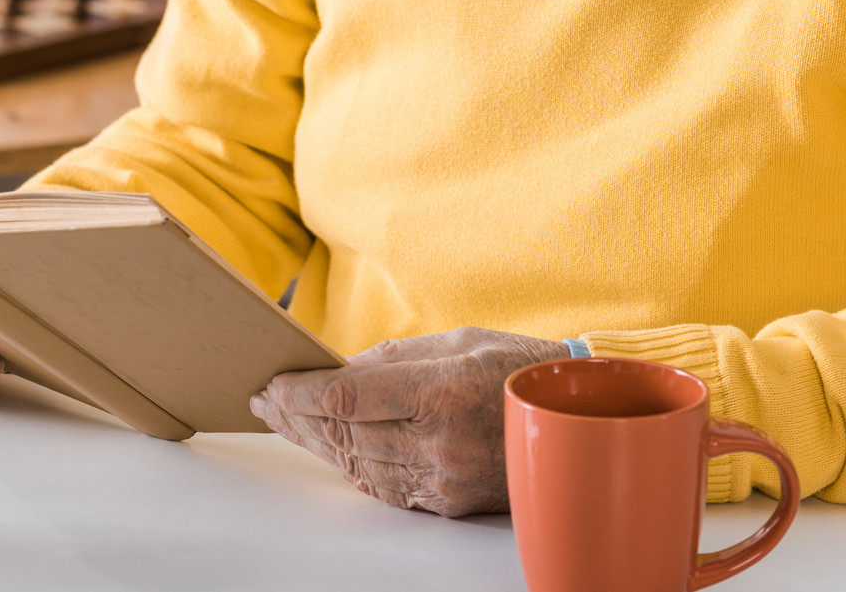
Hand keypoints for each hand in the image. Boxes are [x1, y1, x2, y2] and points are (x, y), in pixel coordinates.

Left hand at [251, 328, 568, 516]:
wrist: (579, 420)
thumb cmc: (519, 369)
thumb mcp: (455, 342)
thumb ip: (390, 358)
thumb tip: (334, 370)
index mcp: (441, 391)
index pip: (345, 398)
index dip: (299, 394)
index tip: (270, 384)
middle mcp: (440, 442)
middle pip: (343, 434)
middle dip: (296, 418)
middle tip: (266, 403)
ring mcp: (445, 478)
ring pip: (357, 464)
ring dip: (315, 444)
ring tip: (286, 423)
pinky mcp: (450, 502)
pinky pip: (384, 486)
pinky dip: (350, 466)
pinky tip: (329, 449)